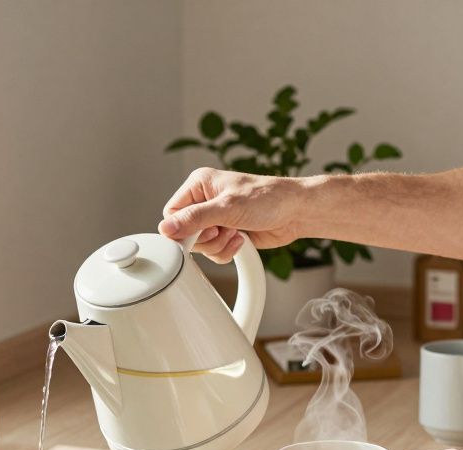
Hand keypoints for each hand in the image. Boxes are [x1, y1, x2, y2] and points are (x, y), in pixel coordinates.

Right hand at [159, 168, 309, 262]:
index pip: (172, 212)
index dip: (183, 228)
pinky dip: (226, 251)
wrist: (296, 212)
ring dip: (218, 246)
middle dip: (206, 239)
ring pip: (200, 245)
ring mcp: (216, 219)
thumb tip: (167, 227)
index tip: (201, 233)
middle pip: (185, 232)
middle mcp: (205, 201)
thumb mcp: (228, 208)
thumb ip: (195, 218)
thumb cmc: (268, 199)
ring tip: (236, 233)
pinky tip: (241, 240)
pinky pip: (214, 252)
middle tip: (223, 231)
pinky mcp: (226, 234)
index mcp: (199, 185)